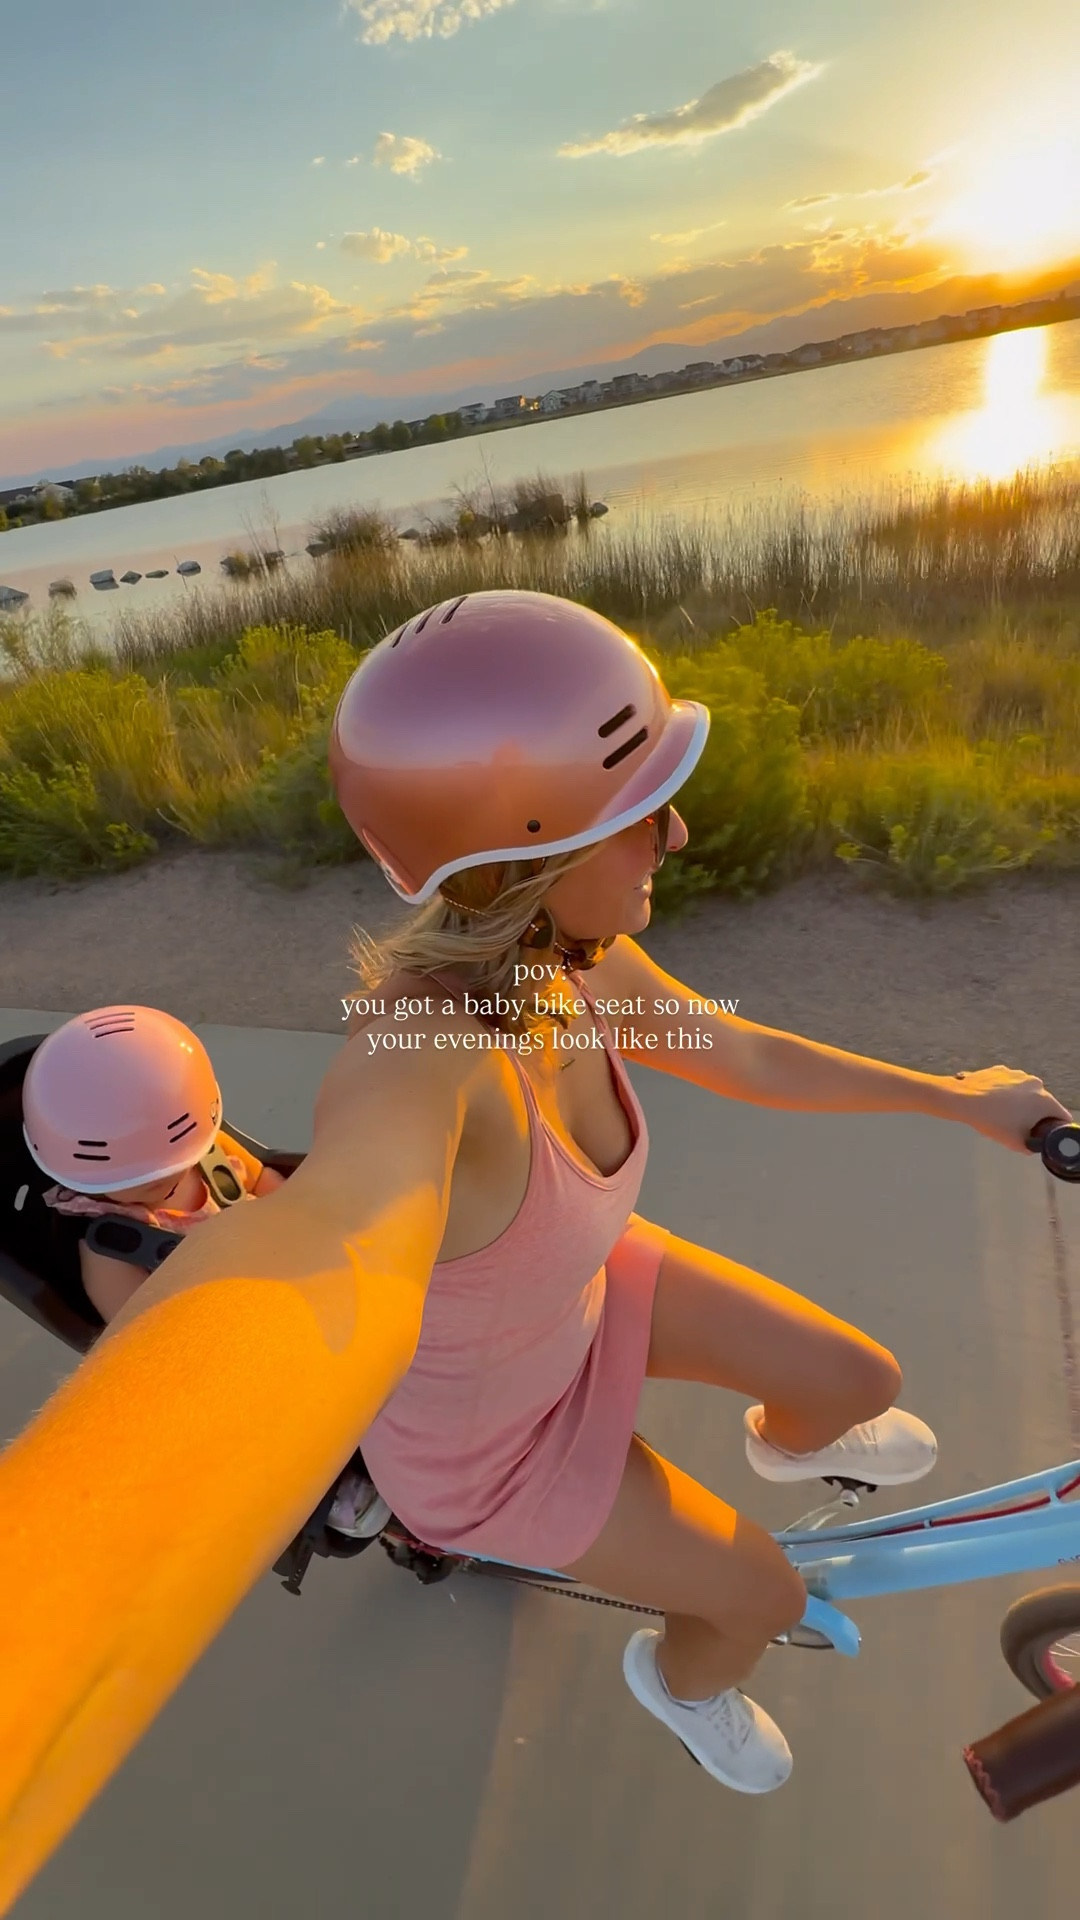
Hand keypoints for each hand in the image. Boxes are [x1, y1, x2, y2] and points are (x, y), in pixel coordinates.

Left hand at [950, 1065, 1072, 1153]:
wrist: (963, 1100)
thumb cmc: (992, 1121)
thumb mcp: (1016, 1143)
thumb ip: (1031, 1145)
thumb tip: (1032, 1144)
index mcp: (1044, 1100)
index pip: (1062, 1117)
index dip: (1055, 1127)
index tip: (1044, 1133)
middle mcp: (1035, 1084)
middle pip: (1043, 1104)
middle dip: (1034, 1115)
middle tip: (1018, 1127)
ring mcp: (1018, 1075)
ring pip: (1025, 1093)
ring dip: (1018, 1103)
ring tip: (1001, 1114)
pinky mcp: (1002, 1070)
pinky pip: (1009, 1085)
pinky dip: (1004, 1093)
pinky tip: (991, 1103)